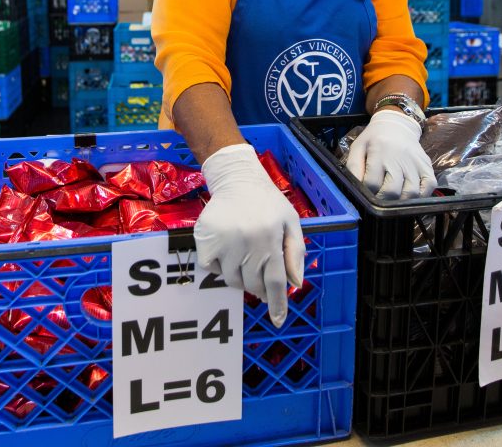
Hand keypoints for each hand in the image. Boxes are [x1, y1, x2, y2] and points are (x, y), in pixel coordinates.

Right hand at [195, 144, 304, 326]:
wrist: (237, 179)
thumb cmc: (268, 203)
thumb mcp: (291, 222)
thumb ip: (295, 252)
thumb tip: (295, 284)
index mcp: (272, 239)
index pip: (276, 282)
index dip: (277, 304)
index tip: (277, 321)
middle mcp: (248, 243)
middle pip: (253, 285)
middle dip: (258, 287)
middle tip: (259, 275)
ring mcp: (225, 242)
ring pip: (232, 280)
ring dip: (240, 278)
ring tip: (244, 259)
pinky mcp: (205, 239)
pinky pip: (211, 268)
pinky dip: (219, 267)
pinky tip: (227, 252)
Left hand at [346, 109, 435, 199]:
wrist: (396, 124)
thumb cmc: (374, 139)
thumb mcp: (358, 148)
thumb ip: (353, 168)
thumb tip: (357, 189)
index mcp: (379, 151)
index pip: (372, 183)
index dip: (367, 192)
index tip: (367, 191)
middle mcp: (399, 157)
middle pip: (392, 191)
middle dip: (383, 200)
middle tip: (380, 198)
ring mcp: (415, 162)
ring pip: (411, 193)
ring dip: (401, 201)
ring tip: (394, 198)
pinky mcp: (427, 165)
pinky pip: (429, 187)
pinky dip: (421, 196)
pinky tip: (410, 194)